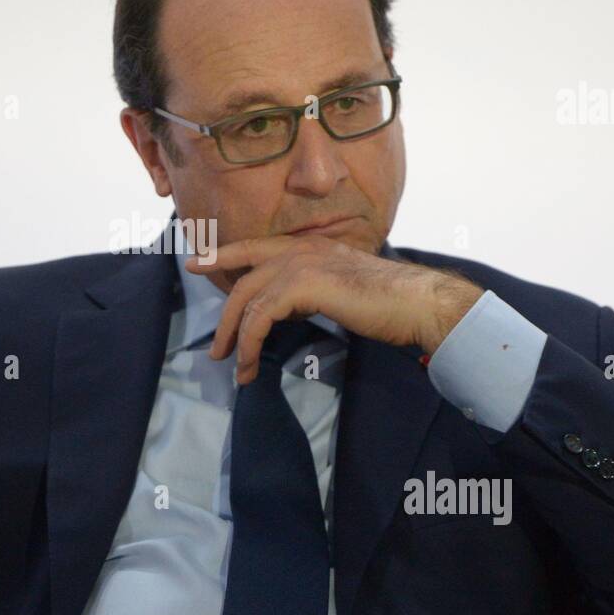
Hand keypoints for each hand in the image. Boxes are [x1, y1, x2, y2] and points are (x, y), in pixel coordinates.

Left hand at [184, 235, 483, 383]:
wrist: (415, 302)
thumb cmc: (388, 302)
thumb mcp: (342, 289)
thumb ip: (314, 290)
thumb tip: (291, 307)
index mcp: (311, 247)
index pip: (257, 248)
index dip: (224, 255)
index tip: (197, 264)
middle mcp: (301, 249)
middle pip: (244, 277)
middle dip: (225, 315)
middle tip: (216, 348)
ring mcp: (301, 264)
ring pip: (248, 299)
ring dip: (236, 338)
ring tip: (236, 368)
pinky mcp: (302, 285)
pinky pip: (260, 316)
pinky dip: (250, 343)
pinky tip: (252, 365)